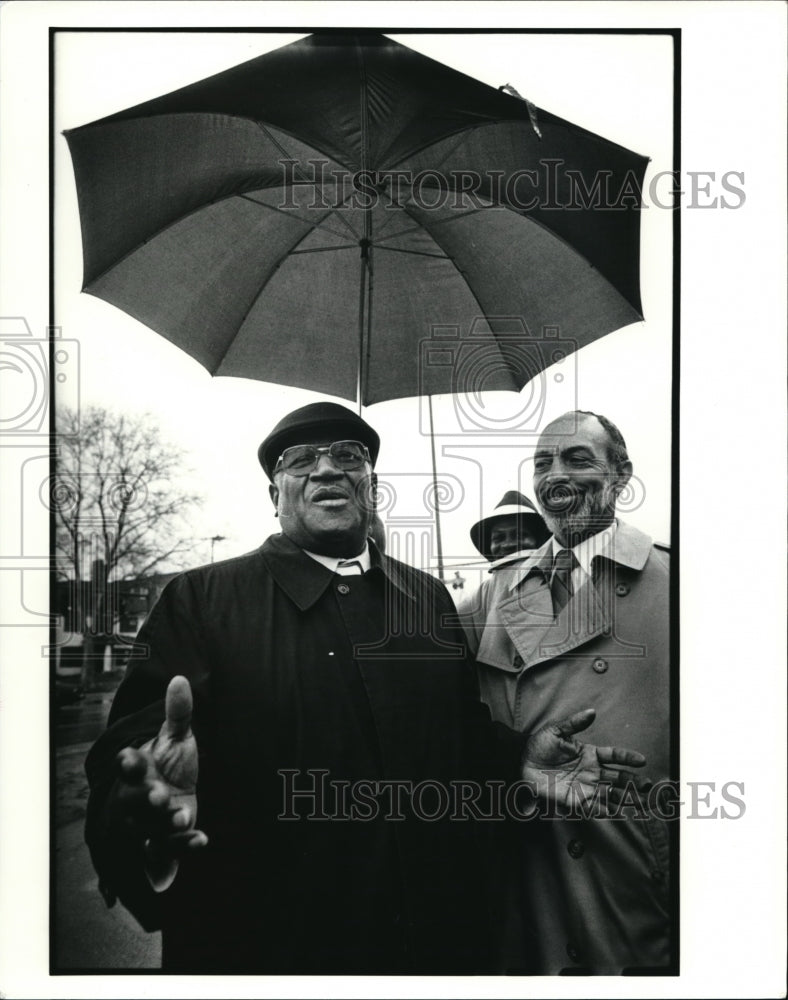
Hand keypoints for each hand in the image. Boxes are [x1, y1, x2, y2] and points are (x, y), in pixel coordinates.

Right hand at [111, 675, 206, 889]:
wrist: (173, 797)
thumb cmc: (170, 764)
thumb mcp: (176, 738)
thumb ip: (178, 713)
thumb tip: (180, 679)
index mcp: (138, 769)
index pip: (127, 766)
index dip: (128, 763)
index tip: (128, 756)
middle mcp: (137, 798)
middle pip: (131, 801)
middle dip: (143, 799)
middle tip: (158, 794)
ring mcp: (149, 823)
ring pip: (148, 828)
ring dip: (164, 824)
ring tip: (181, 817)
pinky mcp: (165, 843)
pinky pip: (169, 850)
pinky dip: (184, 847)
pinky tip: (201, 839)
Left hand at [521, 708, 646, 814]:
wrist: (521, 763)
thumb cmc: (539, 745)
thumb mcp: (556, 730)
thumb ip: (575, 723)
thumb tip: (592, 712)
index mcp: (590, 754)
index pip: (614, 755)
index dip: (628, 758)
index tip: (642, 760)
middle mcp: (591, 771)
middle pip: (618, 778)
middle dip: (634, 782)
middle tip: (648, 787)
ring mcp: (585, 786)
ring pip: (610, 793)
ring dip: (625, 798)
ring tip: (639, 802)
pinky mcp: (575, 800)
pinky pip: (592, 806)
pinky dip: (603, 809)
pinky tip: (613, 811)